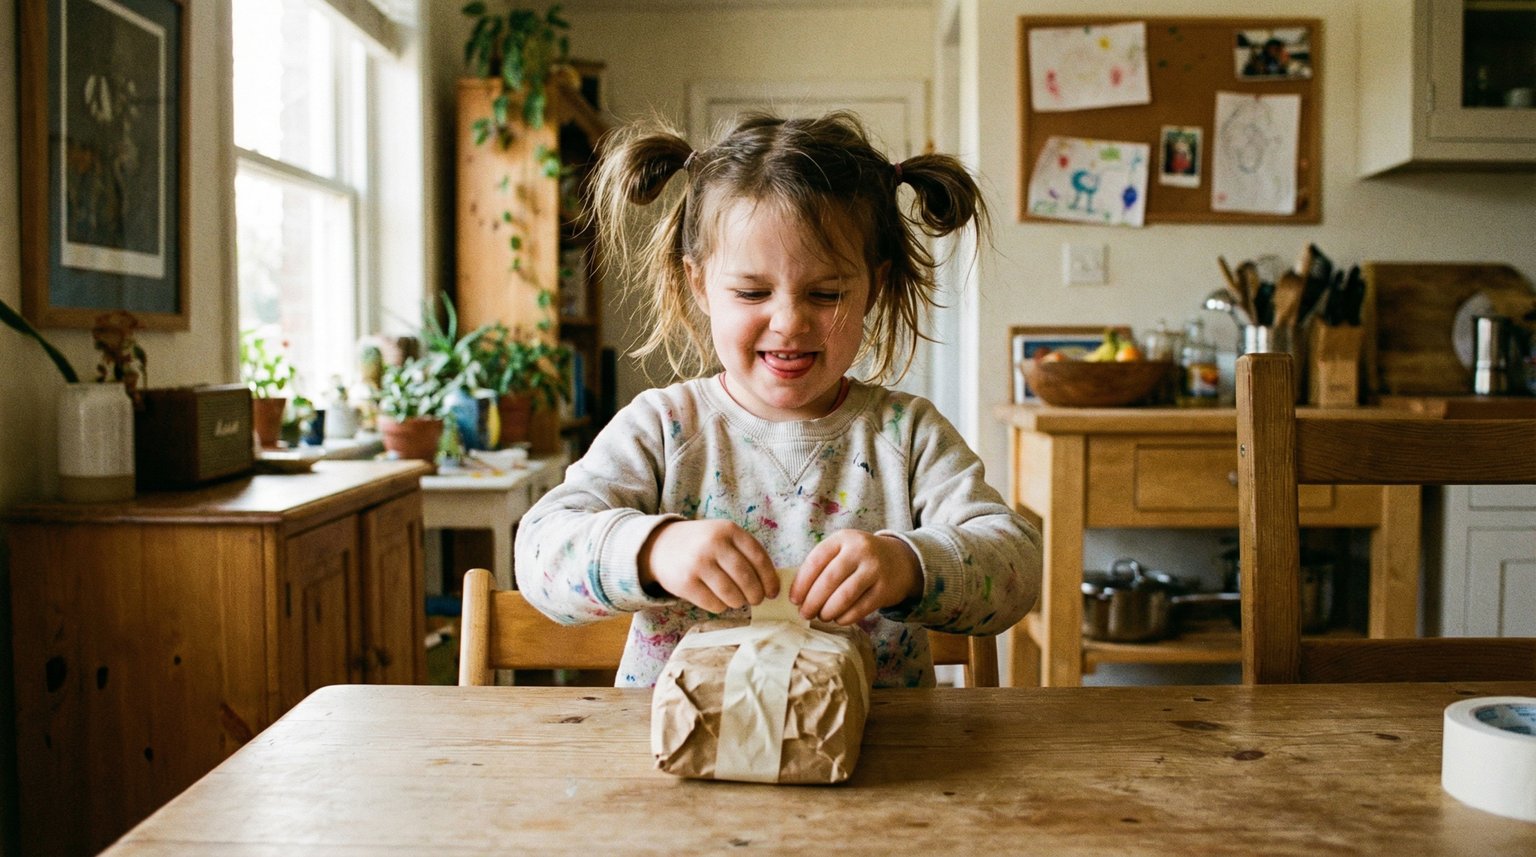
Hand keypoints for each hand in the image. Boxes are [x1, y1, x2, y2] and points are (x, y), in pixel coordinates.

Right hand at [638, 519, 777, 612]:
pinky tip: (720, 601)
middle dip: (756, 594)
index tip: (773, 592)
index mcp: (728, 530)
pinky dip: (721, 607)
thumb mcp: (723, 536)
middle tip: (756, 600)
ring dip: (739, 602)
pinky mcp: (685, 583)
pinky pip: (713, 604)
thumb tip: (770, 585)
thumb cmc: (702, 544)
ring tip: (738, 601)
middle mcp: (713, 544)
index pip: (758, 557)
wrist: (661, 546)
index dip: (769, 579)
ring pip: (731, 594)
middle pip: (746, 578)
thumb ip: (745, 553)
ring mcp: (698, 563)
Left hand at [790, 530, 921, 625]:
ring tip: (822, 617)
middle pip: (829, 579)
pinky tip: (838, 619)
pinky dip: (846, 617)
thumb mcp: (842, 550)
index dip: (801, 583)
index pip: (816, 561)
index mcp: (842, 539)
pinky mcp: (885, 589)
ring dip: (828, 611)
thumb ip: (822, 566)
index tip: (794, 600)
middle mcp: (859, 550)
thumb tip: (798, 596)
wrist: (900, 560)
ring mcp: (874, 569)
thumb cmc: (860, 558)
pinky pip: (861, 608)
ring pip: (845, 595)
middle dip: (813, 601)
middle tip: (805, 614)